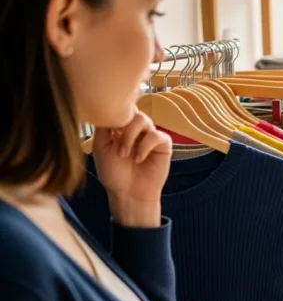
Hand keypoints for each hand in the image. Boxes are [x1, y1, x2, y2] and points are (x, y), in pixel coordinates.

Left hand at [92, 108, 170, 226]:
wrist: (128, 193)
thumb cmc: (113, 173)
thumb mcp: (101, 147)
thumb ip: (103, 127)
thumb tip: (105, 108)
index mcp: (121, 127)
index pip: (121, 109)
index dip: (115, 112)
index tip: (108, 128)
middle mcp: (136, 129)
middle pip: (132, 111)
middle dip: (122, 128)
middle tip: (116, 148)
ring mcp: (150, 135)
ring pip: (143, 120)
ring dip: (131, 137)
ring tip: (124, 155)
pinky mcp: (163, 144)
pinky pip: (156, 135)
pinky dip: (145, 146)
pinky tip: (139, 159)